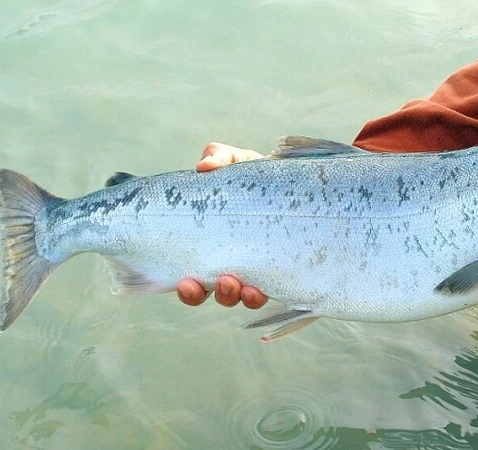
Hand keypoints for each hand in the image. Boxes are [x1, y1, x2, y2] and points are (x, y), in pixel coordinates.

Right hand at [176, 142, 268, 308]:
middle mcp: (229, 263)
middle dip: (213, 294)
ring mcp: (255, 268)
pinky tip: (260, 288)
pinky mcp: (279, 268)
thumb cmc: (253, 175)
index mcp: (210, 246)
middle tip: (216, 284)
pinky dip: (261, 293)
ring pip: (240, 296)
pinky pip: (269, 290)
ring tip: (239, 285)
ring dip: (236, 296)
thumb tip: (204, 166)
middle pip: (213, 293)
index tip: (186, 282)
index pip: (192, 277)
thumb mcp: (234, 162)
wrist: (292, 182)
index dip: (187, 288)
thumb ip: (218, 158)